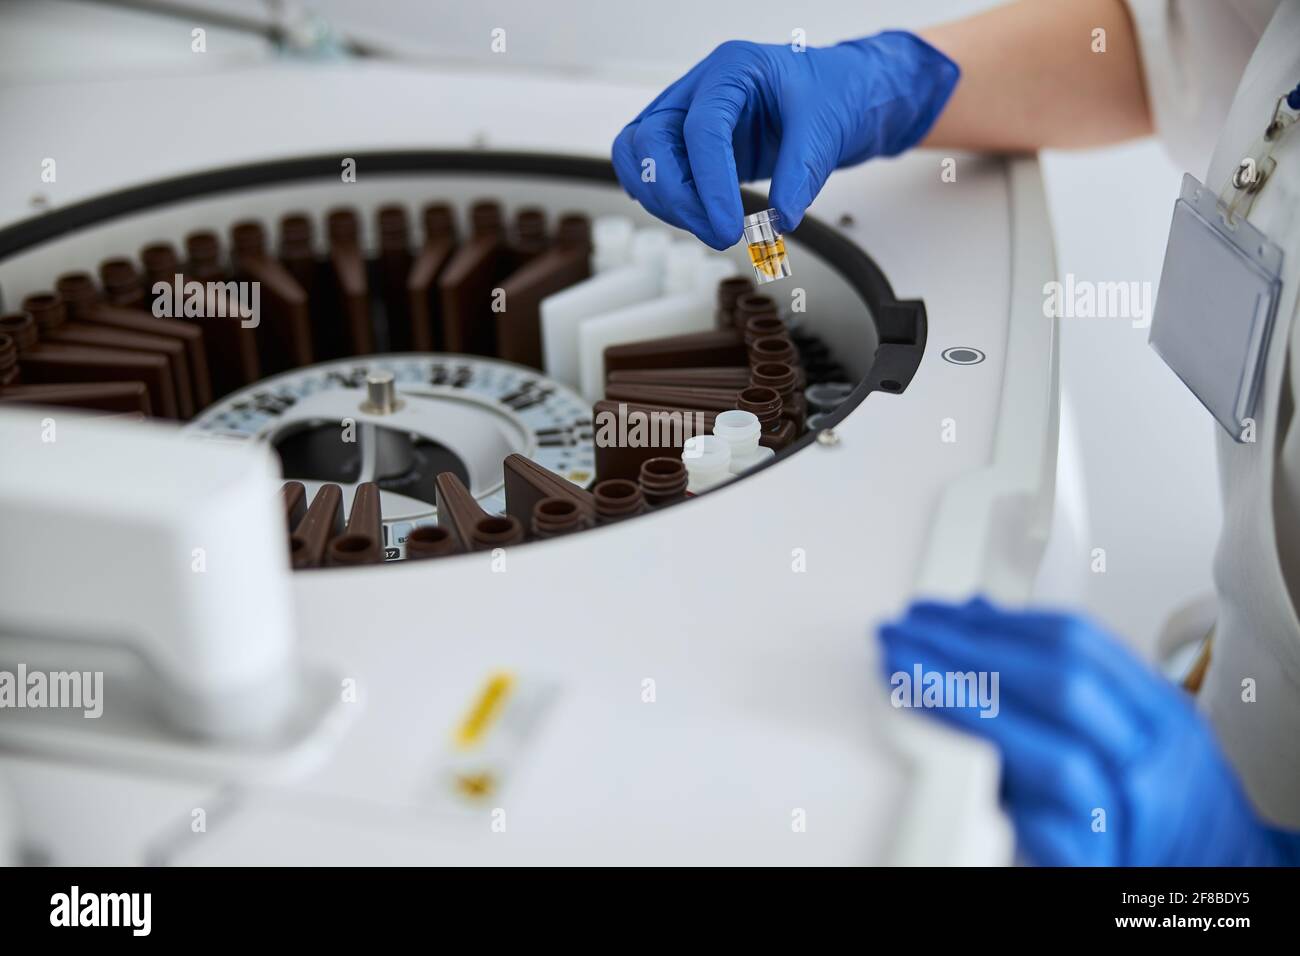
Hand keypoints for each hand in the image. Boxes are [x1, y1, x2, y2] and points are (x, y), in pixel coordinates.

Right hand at [611, 33, 958, 249]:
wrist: (837, 96)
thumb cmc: (831, 94)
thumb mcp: (826, 127)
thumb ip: (801, 171)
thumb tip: (780, 220)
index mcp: (731, 70)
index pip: (701, 128)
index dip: (710, 184)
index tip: (729, 226)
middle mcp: (698, 90)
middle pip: (650, 141)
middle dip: (675, 196)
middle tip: (717, 234)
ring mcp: (686, 117)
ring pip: (639, 159)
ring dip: (666, 203)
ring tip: (711, 230)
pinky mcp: (687, 147)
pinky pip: (654, 175)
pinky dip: (669, 203)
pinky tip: (699, 219)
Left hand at [879, 597, 1299, 865]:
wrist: (1225, 875)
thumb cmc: (1171, 799)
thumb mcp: (1137, 724)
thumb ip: (1067, 675)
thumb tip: (977, 616)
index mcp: (1159, 713)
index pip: (1075, 642)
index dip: (994, 620)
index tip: (935, 612)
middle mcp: (1151, 759)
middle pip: (1059, 685)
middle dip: (969, 651)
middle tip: (903, 635)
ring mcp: (1131, 818)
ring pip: (1054, 757)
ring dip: (968, 710)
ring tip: (905, 681)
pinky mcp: (1101, 869)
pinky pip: (1051, 832)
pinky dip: (1005, 799)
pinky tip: (952, 768)